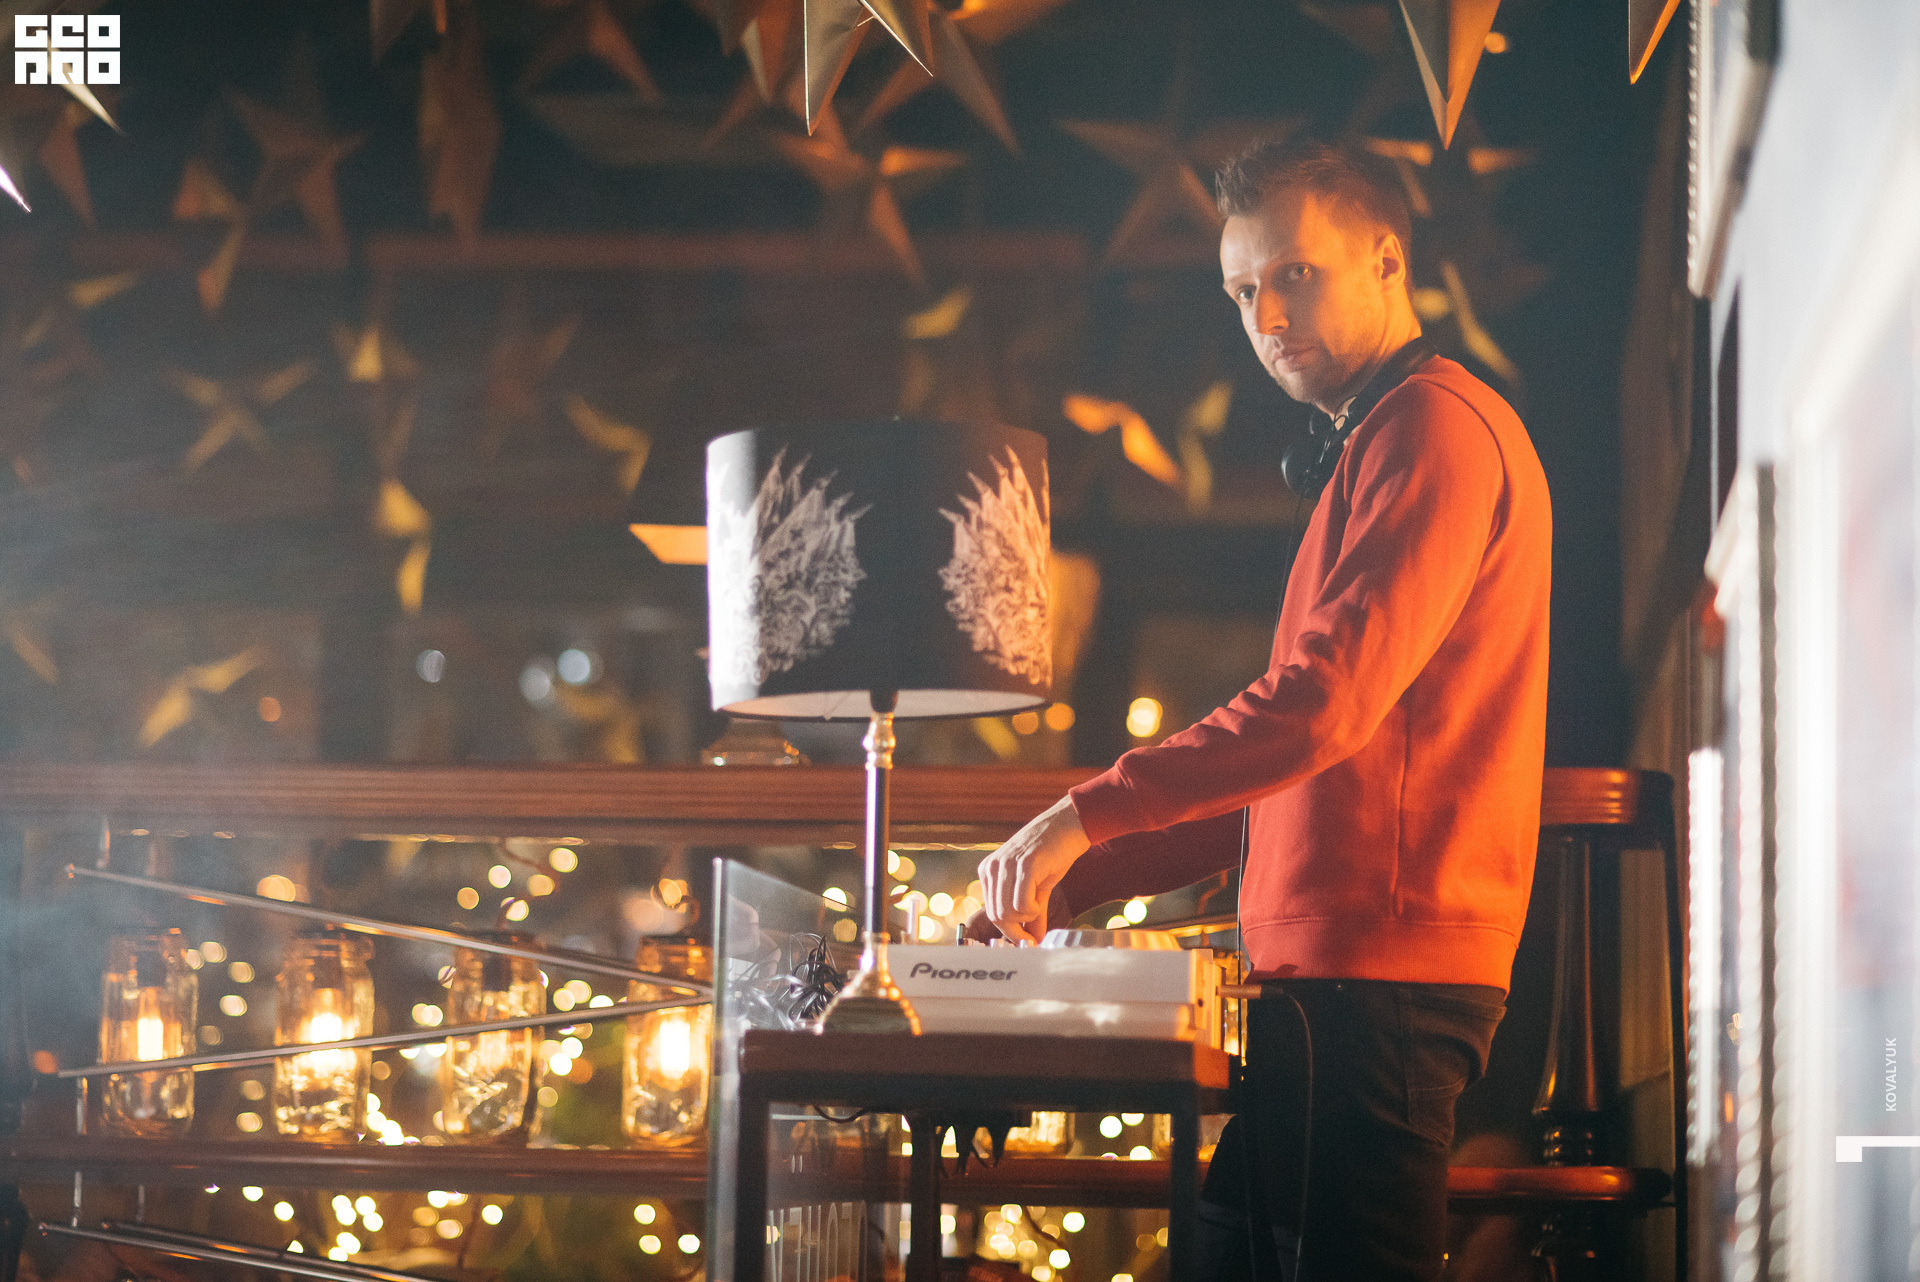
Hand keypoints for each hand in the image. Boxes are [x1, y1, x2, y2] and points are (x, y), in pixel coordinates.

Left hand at [976, 796, 1090, 943]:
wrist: (1068, 825)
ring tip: (1038, 905)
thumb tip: (1034, 940)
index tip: (1027, 941)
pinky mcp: (1025, 865)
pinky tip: (1039, 902)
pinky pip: (1021, 904)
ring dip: (1026, 918)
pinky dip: (1032, 911)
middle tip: (1035, 926)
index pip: (991, 912)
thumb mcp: (1037, 887)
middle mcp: (992, 867)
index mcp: (988, 870)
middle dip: (1017, 929)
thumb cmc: (1053, 853)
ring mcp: (1006, 865)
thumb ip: (1032, 914)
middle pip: (997, 916)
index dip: (1010, 931)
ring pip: (1007, 912)